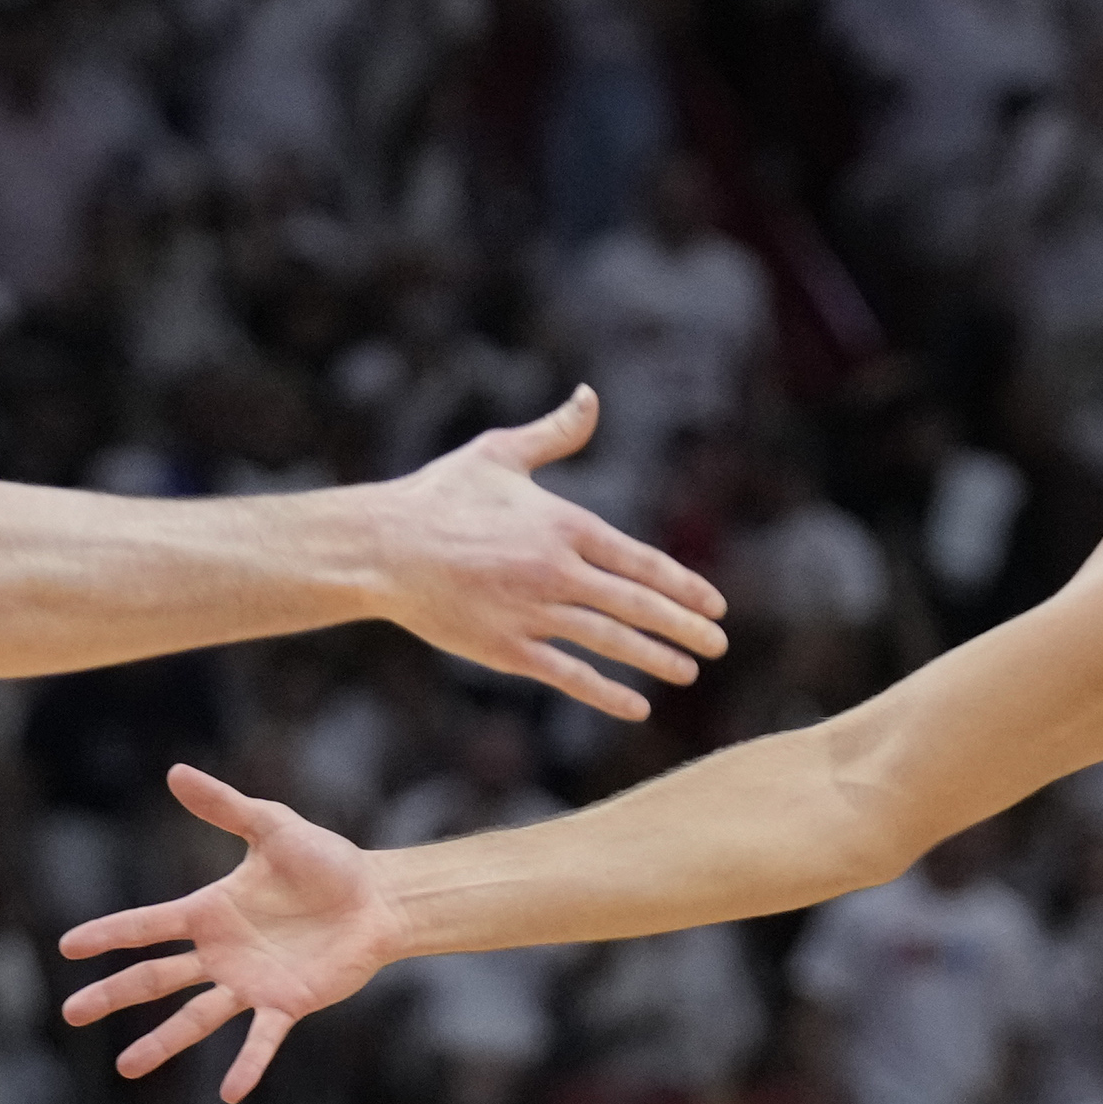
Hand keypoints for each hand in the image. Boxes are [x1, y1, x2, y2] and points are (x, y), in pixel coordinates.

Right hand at [61, 763, 391, 1100]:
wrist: (376, 898)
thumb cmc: (325, 862)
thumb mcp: (272, 827)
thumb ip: (225, 807)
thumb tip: (175, 772)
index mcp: (209, 912)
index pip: (147, 926)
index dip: (108, 934)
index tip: (68, 946)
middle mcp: (220, 954)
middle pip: (155, 979)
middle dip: (113, 995)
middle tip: (71, 1013)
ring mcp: (249, 983)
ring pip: (195, 1017)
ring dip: (161, 1042)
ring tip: (126, 1067)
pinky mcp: (286, 1004)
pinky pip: (261, 1039)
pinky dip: (247, 1064)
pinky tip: (228, 1091)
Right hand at [374, 387, 729, 722]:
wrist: (382, 548)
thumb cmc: (439, 496)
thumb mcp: (501, 454)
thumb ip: (555, 433)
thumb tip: (591, 396)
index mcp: (564, 525)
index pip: (640, 560)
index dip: (682, 585)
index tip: (714, 602)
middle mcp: (557, 571)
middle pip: (637, 604)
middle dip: (685, 625)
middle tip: (720, 643)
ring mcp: (533, 613)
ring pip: (611, 641)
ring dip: (656, 658)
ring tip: (690, 670)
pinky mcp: (506, 648)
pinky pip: (567, 675)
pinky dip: (605, 692)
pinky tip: (637, 707)